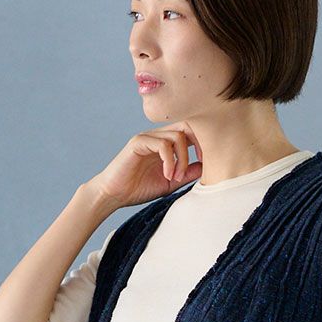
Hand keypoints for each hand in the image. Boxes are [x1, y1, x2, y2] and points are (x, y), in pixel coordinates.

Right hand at [86, 124, 202, 208]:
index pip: (191, 130)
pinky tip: (167, 175)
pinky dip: (169, 161)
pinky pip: (162, 144)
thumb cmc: (139, 189)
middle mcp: (157, 136)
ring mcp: (147, 137)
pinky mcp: (138, 143)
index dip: (204, 142)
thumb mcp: (171, 182)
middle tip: (199, 164)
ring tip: (175, 177)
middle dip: (198, 145)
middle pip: (187, 126)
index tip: (206, 163)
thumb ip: (187, 173)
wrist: (113, 195)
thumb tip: (208, 167)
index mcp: (166, 143)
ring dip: (181, 159)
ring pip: (176, 136)